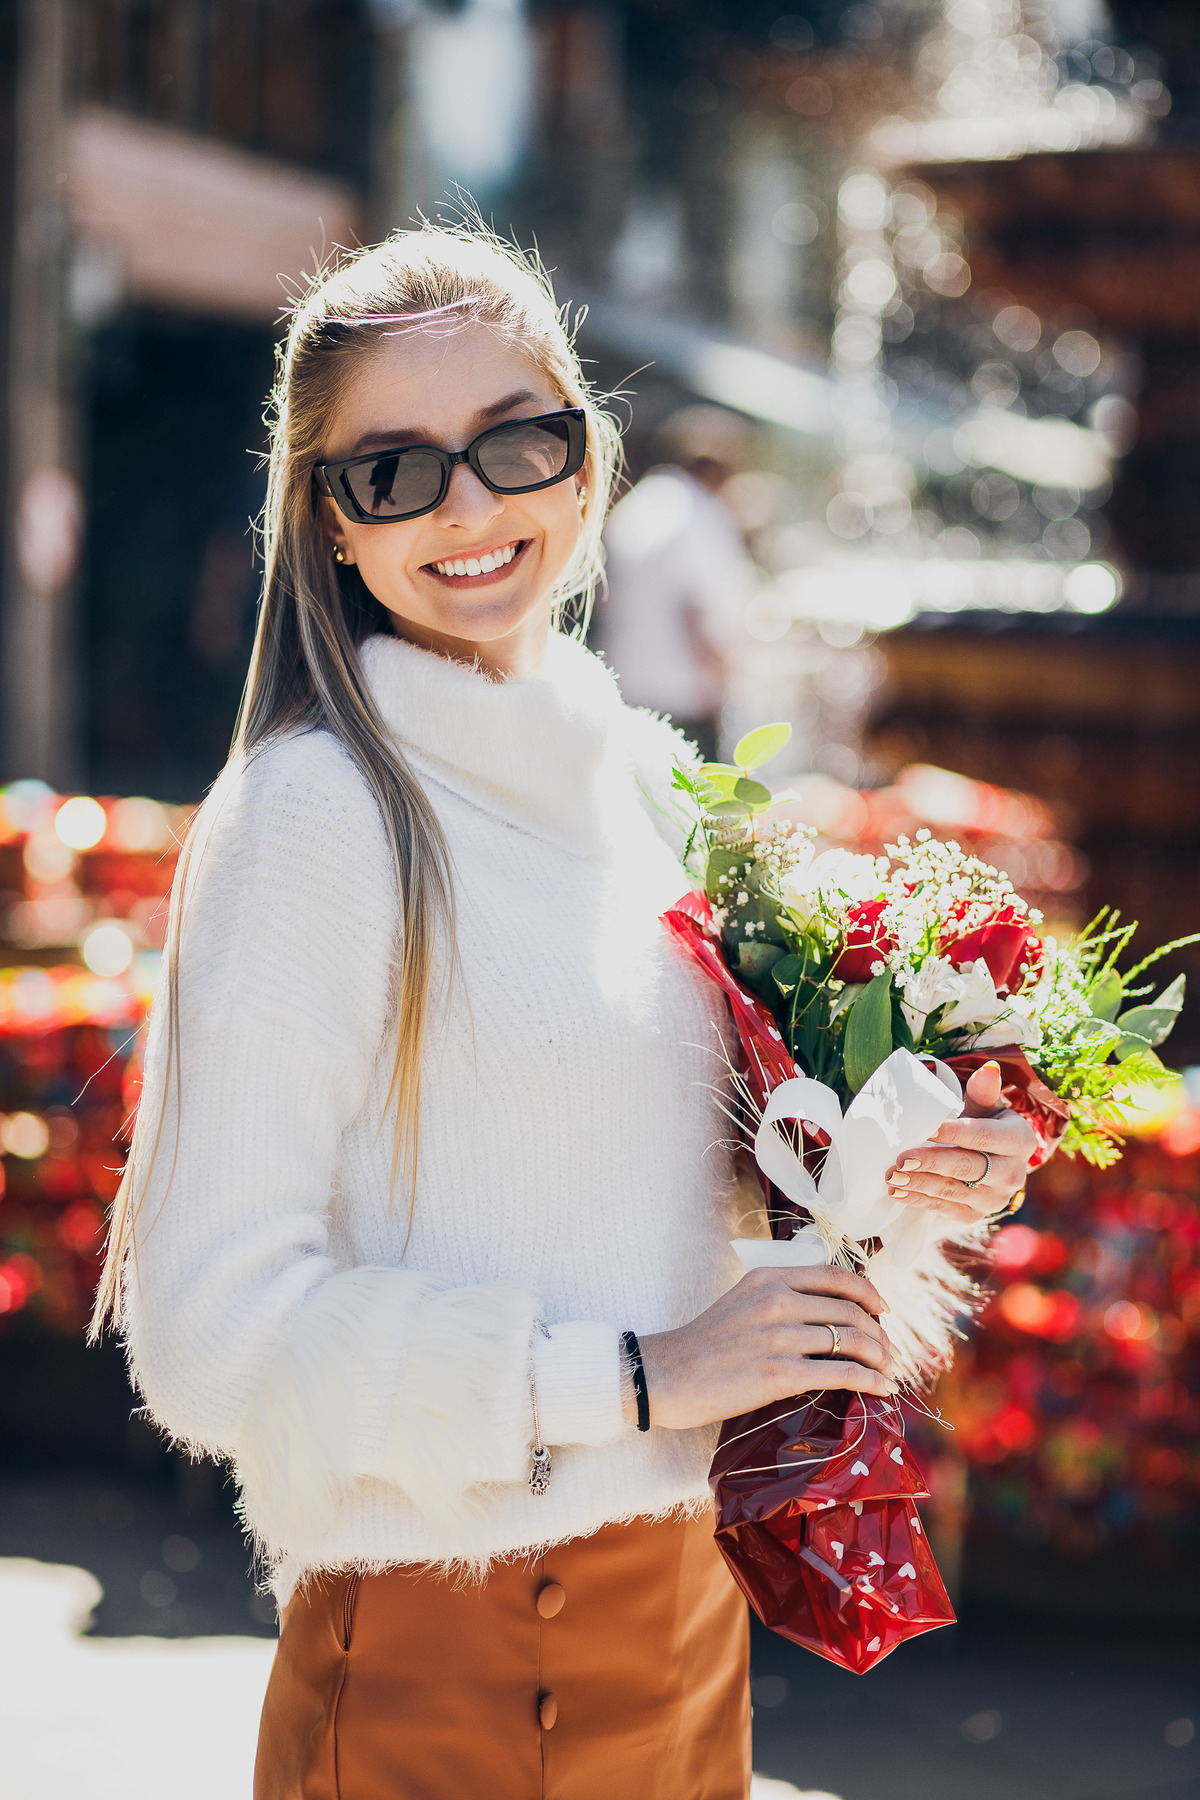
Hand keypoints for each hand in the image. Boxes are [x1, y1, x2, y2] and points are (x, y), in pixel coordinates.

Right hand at [636, 1264, 895, 1431]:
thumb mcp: (743, 1299)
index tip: (883, 1310)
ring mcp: (779, 1337)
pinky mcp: (779, 1374)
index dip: (868, 1293)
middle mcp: (777, 1300)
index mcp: (769, 1277)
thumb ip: (781, 1295)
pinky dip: (870, 1381)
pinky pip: (841, 1373)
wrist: (668, 1374)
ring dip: (880, 1358)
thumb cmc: (706, 1342)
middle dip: (880, 1333)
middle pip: (850, 1310)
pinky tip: (881, 1390)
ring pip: (851, 1340)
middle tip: (890, 1351)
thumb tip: (828, 1309)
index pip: (835, 1276)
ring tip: (889, 1371)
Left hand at [884, 1060, 1035, 1223]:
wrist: (991, 1160)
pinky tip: (898, 1192)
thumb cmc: (984, 1124)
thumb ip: (984, 1091)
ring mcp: (996, 1199)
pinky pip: (945, 1209)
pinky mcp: (976, 1215)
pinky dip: (919, 1200)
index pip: (985, 1136)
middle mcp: (1013, 1174)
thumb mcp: (986, 1107)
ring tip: (892, 1175)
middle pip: (969, 1167)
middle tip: (901, 1158)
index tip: (927, 1129)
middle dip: (933, 1163)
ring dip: (920, 1183)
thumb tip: (989, 1068)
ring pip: (954, 1191)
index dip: (956, 1133)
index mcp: (1021, 1141)